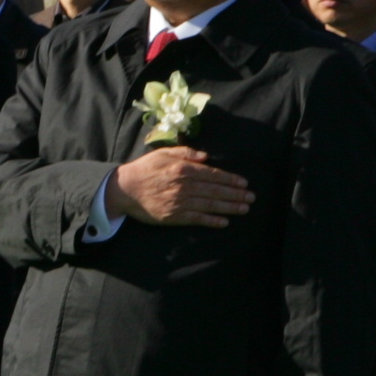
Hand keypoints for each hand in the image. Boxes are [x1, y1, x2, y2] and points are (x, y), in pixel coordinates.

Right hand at [110, 146, 252, 227]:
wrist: (124, 189)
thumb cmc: (145, 168)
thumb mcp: (164, 153)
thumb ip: (186, 153)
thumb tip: (206, 156)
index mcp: (183, 169)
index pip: (213, 174)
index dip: (230, 179)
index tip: (244, 183)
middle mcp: (184, 186)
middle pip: (215, 190)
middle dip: (235, 194)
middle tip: (251, 198)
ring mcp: (180, 202)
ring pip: (210, 205)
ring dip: (229, 207)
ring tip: (244, 209)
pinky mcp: (174, 216)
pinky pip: (197, 219)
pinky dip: (212, 221)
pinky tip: (224, 222)